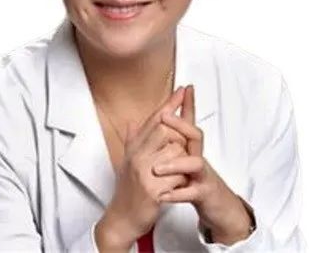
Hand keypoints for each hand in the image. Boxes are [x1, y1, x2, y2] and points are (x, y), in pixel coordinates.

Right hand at [96, 86, 188, 249]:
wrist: (122, 217)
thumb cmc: (127, 188)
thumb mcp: (127, 161)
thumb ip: (132, 140)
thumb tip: (131, 122)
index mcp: (134, 147)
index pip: (154, 118)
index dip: (170, 104)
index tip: (183, 90)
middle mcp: (137, 156)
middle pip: (165, 129)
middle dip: (180, 133)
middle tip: (186, 140)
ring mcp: (144, 172)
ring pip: (175, 151)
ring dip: (183, 159)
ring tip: (180, 168)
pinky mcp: (153, 190)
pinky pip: (178, 176)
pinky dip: (183, 179)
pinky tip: (180, 184)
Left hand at [154, 85, 252, 244]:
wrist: (219, 206)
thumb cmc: (196, 179)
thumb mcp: (184, 158)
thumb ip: (173, 141)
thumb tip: (160, 119)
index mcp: (191, 148)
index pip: (190, 122)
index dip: (188, 105)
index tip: (184, 87)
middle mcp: (198, 157)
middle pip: (195, 135)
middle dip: (181, 124)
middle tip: (163, 116)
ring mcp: (203, 175)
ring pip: (194, 163)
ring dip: (175, 164)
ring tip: (156, 169)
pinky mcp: (205, 194)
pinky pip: (193, 192)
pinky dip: (178, 194)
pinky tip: (163, 195)